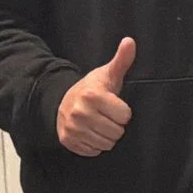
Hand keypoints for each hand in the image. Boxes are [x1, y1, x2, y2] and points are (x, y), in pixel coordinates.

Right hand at [56, 37, 136, 155]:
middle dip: (115, 125)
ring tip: (99, 123)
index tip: (113, 105)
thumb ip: (121, 60)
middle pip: (117, 132)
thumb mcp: (107, 74)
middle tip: (106, 115)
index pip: (125, 116)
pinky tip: (90, 131)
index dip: (122, 111)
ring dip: (106, 136)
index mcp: (93, 96)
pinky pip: (93, 151)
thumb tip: (130, 41)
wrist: (62, 101)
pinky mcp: (68, 141)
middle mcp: (80, 113)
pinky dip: (94, 144)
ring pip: (106, 144)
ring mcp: (73, 128)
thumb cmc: (92, 89)